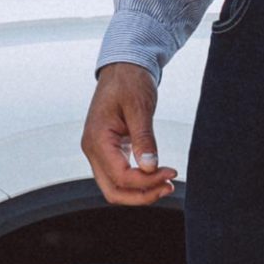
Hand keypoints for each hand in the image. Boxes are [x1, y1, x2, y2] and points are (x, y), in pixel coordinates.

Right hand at [85, 62, 177, 204]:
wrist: (123, 68)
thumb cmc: (129, 82)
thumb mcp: (139, 107)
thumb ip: (143, 138)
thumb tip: (150, 166)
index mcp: (97, 138)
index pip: (121, 176)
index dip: (147, 181)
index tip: (171, 172)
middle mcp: (92, 149)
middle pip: (113, 191)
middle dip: (142, 195)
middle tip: (168, 187)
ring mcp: (98, 151)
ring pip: (115, 187)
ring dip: (140, 192)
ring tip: (165, 184)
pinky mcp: (107, 150)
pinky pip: (119, 176)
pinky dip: (137, 182)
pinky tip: (156, 176)